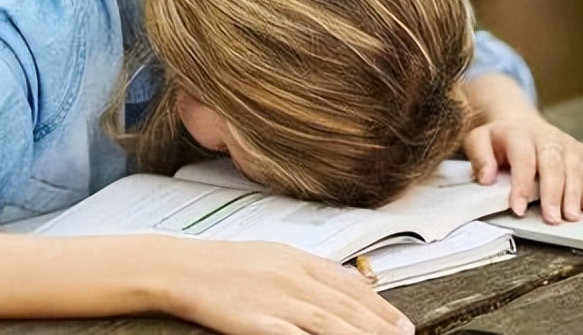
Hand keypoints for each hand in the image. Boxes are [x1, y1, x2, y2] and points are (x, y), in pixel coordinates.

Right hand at [160, 239, 413, 334]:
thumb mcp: (273, 258)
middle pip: (347, 307)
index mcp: (299, 260)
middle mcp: (293, 278)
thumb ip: (308, 272)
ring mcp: (275, 299)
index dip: (381, 306)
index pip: (351, 286)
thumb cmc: (224, 265)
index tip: (402, 322)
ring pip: (329, 322)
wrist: (180, 266)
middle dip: (380, 325)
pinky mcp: (255, 321)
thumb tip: (343, 286)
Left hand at [462, 112, 582, 224]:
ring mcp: (564, 142)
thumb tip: (487, 177)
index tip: (518, 208)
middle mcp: (545, 136)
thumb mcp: (478, 141)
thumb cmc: (499, 139)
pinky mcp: (578, 150)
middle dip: (554, 193)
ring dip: (574, 193)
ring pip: (574, 166)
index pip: (523, 159)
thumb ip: (479, 157)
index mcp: (518, 133)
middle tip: (552, 218)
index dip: (521, 185)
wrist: (518, 122)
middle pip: (553, 163)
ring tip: (571, 216)